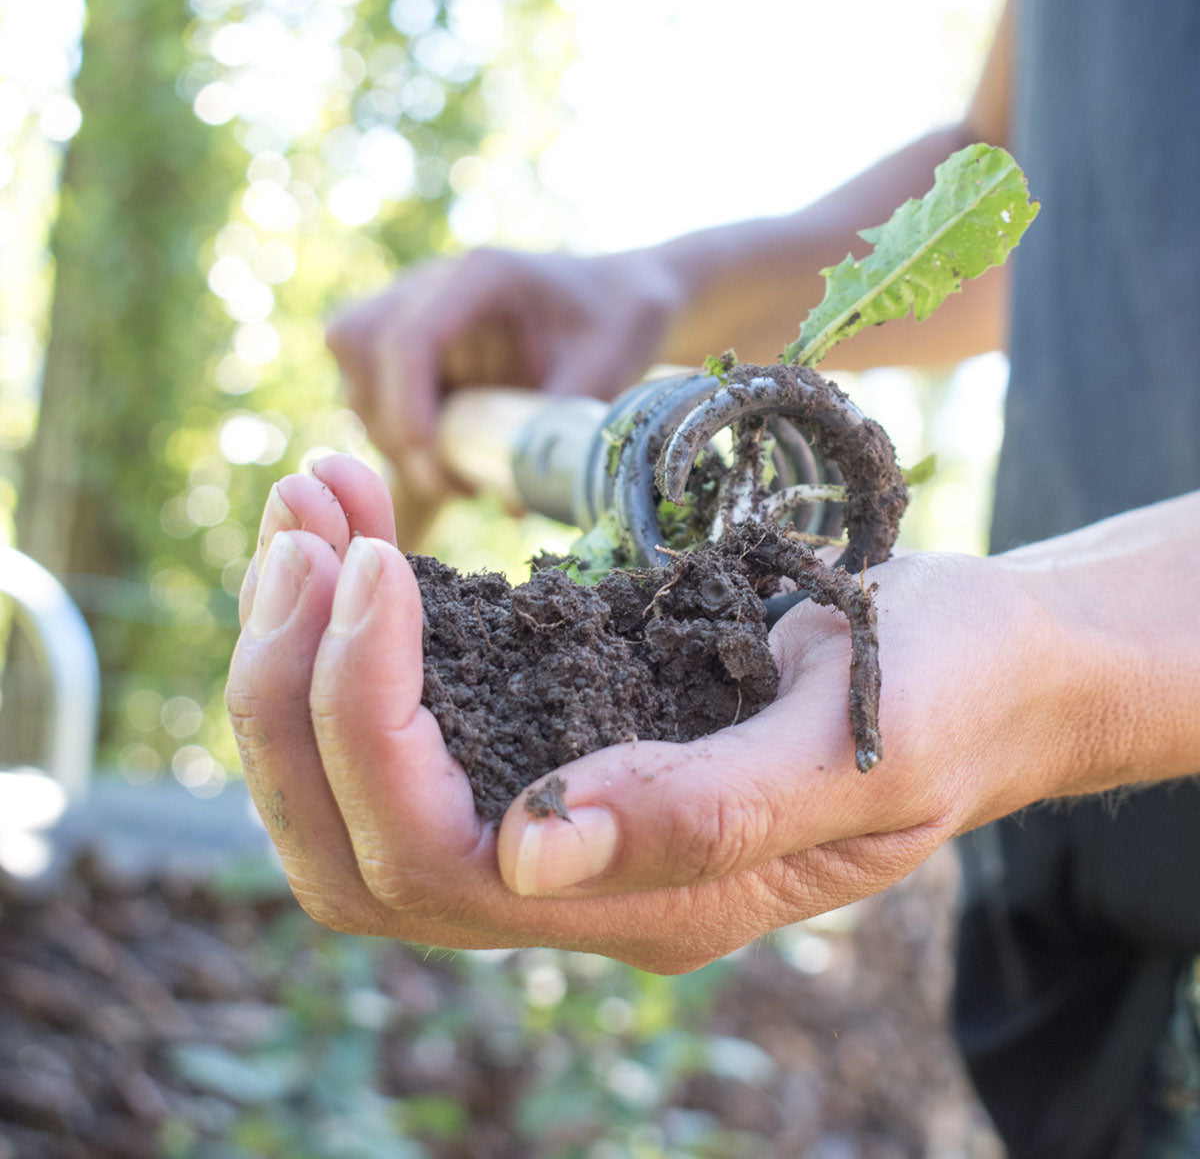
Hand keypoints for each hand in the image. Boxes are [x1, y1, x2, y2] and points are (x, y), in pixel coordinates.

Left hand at [227, 456, 1091, 972]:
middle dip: (289, 683)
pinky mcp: (554, 734)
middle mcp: (576, 879)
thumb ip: (710, 807)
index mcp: (649, 903)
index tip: (371, 566)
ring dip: (297, 642)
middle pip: (354, 837)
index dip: (366, 716)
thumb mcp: (860, 743)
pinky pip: (411, 709)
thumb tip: (530, 849)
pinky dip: (354, 618)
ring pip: (357, 777)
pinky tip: (356, 524)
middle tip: (298, 523)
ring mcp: (555, 808)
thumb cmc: (950, 693)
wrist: (989, 663)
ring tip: (307, 496)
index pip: (434, 855)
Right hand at [324, 247, 682, 474]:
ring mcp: (414, 302)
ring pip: (354, 360)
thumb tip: (512, 504)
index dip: (407, 407)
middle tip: (449, 483)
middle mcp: (434, 281)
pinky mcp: (409, 334)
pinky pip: (368, 376)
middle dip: (392, 426)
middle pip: (362, 345)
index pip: (410, 336)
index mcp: (482, 276)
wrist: (617, 297)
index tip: (433, 467)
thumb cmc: (617, 323)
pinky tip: (442, 456)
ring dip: (387, 427)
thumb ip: (558, 432)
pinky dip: (391, 423)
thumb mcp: (606, 371)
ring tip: (451, 476)